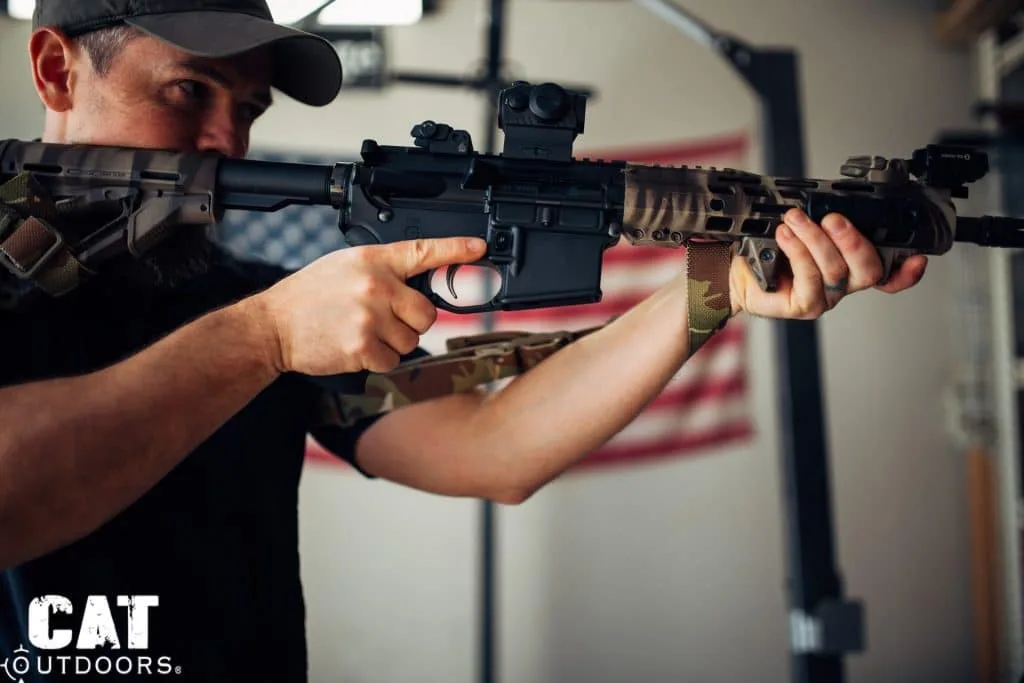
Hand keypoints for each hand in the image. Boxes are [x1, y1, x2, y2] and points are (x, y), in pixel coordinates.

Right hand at [252, 237, 486, 375]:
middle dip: (412, 322)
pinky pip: (392, 361)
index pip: (424, 251)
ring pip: (412, 341)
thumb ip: (384, 271)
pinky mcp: (363, 347)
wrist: (274, 325)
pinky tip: (354, 347)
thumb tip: (420, 284)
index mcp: (373, 261)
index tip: (479, 248)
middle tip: (383, 320)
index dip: (456, 250)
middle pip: (427, 313)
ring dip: (392, 343)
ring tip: (361, 331)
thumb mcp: (347, 267)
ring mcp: (369, 317)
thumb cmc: (310, 296)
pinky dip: (377, 360)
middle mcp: (375, 285)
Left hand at [729, 208, 927, 319]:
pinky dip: (799, 252)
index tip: (917, 257)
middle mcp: (842, 284)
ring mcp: (823, 298)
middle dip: (854, 240)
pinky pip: (809, 279)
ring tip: (795, 219)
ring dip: (815, 239)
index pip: (889, 274)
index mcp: (850, 265)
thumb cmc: (768, 247)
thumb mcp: (801, 226)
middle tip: (833, 218)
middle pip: (869, 270)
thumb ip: (825, 218)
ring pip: (836, 270)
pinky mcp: (802, 306)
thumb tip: (835, 198)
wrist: (734, 269)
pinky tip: (785, 236)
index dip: (907, 271)